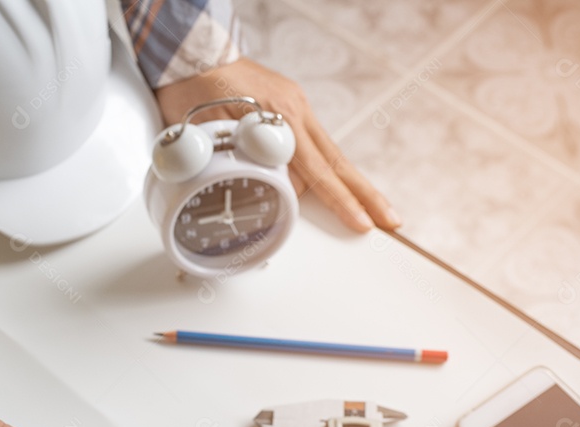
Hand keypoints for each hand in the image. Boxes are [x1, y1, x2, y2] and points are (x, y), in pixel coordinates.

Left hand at [155, 58, 400, 232]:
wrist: (188, 53)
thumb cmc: (192, 90)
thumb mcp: (210, 131)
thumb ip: (242, 159)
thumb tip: (270, 187)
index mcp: (280, 117)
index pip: (318, 170)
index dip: (340, 200)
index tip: (360, 222)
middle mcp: (295, 110)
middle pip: (337, 162)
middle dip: (365, 195)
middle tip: (390, 219)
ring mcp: (294, 106)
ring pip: (328, 154)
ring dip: (349, 184)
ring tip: (369, 209)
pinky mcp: (287, 106)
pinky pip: (312, 143)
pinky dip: (325, 168)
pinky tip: (335, 184)